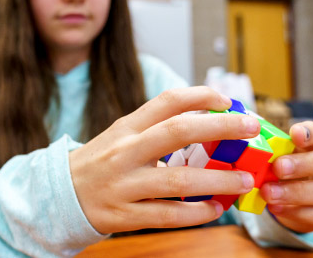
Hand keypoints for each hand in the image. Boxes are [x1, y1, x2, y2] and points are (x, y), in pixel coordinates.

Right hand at [69, 87, 259, 233]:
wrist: (61, 193)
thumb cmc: (101, 161)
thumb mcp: (122, 136)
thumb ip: (157, 128)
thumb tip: (209, 121)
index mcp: (127, 127)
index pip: (167, 101)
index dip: (201, 96)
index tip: (227, 100)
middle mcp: (125, 151)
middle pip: (178, 132)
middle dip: (220, 128)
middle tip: (251, 128)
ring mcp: (123, 184)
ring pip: (178, 180)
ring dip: (218, 180)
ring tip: (244, 179)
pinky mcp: (123, 215)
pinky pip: (167, 215)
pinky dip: (196, 214)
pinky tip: (215, 209)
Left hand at [261, 121, 312, 232]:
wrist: (285, 196)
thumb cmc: (281, 164)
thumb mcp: (277, 152)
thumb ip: (271, 148)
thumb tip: (251, 144)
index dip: (311, 133)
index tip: (294, 134)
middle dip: (305, 164)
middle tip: (278, 167)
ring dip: (296, 193)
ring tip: (268, 192)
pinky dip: (294, 212)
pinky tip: (275, 207)